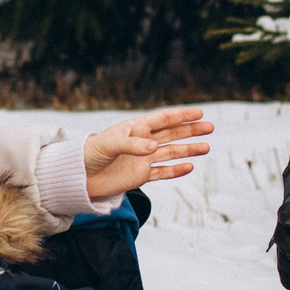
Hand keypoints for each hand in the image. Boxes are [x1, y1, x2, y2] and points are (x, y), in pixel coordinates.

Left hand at [83, 107, 213, 197]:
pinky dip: (176, 170)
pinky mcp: (140, 176)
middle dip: (190, 130)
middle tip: (210, 127)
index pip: (162, 119)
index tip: (198, 113)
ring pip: (171, 152)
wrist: (79, 176)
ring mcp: (143, 159)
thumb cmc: (90, 153)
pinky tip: (190, 166)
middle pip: (171, 134)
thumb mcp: (109, 145)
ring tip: (206, 147)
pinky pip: (162, 172)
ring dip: (188, 150)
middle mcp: (142, 142)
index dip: (180, 116)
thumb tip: (155, 148)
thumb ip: (132, 145)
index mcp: (135, 128)